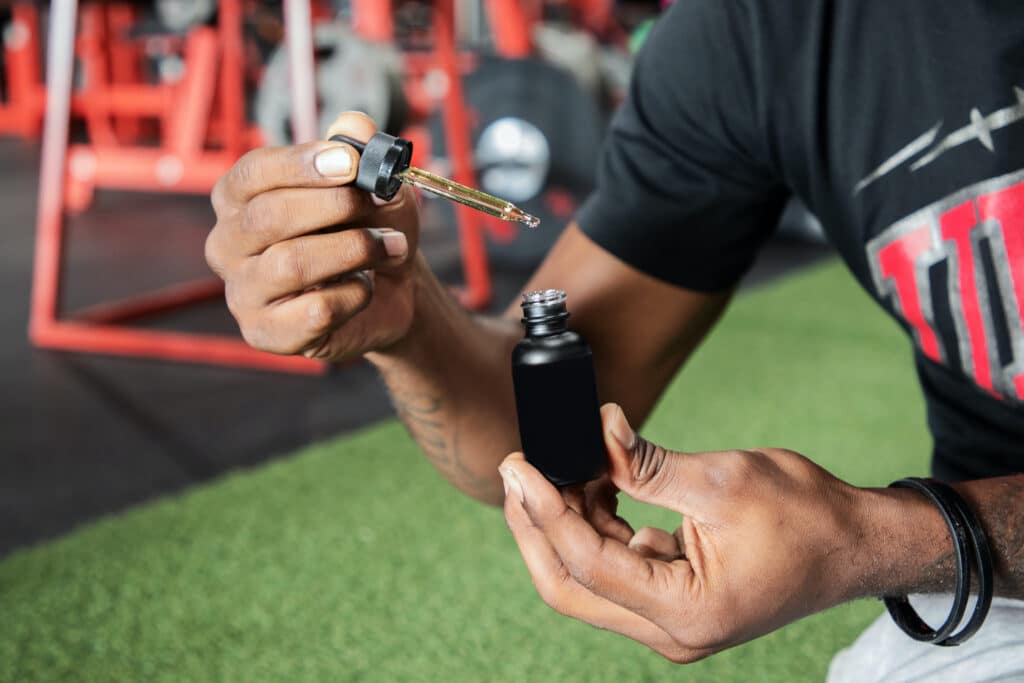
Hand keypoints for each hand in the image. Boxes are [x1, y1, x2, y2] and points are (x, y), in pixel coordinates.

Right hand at [206, 112, 420, 360]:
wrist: (391, 290)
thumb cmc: (369, 228)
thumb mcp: (375, 185)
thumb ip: (363, 153)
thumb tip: (355, 126)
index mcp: (239, 198)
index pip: (254, 173)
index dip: (302, 165)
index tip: (349, 163)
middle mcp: (227, 244)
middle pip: (269, 217)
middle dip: (335, 207)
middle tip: (381, 204)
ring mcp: (242, 292)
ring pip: (292, 265)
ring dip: (355, 250)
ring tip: (391, 247)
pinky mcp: (266, 334)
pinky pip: (314, 311)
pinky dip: (355, 295)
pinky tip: (366, 288)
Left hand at [498, 404, 916, 661]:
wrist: (856, 544)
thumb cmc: (807, 516)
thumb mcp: (724, 480)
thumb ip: (649, 464)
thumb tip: (597, 431)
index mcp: (686, 611)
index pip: (586, 563)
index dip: (544, 510)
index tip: (518, 465)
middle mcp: (672, 631)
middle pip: (570, 587)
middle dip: (536, 527)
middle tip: (518, 471)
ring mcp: (671, 622)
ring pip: (587, 581)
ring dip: (566, 523)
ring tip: (561, 465)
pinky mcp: (673, 602)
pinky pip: (615, 571)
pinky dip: (597, 528)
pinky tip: (595, 484)